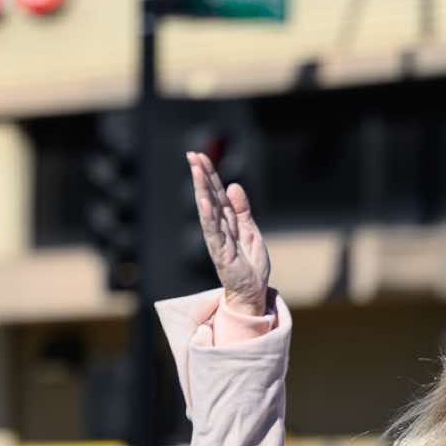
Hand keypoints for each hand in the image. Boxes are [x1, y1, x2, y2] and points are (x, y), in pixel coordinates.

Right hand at [188, 151, 271, 313]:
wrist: (253, 291)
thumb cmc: (250, 263)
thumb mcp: (250, 230)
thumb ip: (242, 209)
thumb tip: (233, 185)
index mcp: (227, 221)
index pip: (216, 193)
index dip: (210, 175)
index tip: (200, 156)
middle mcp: (219, 227)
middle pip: (209, 197)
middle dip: (201, 176)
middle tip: (192, 155)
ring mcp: (218, 239)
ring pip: (208, 210)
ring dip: (202, 189)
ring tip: (197, 170)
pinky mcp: (220, 252)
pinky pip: (213, 231)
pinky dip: (208, 216)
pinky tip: (204, 201)